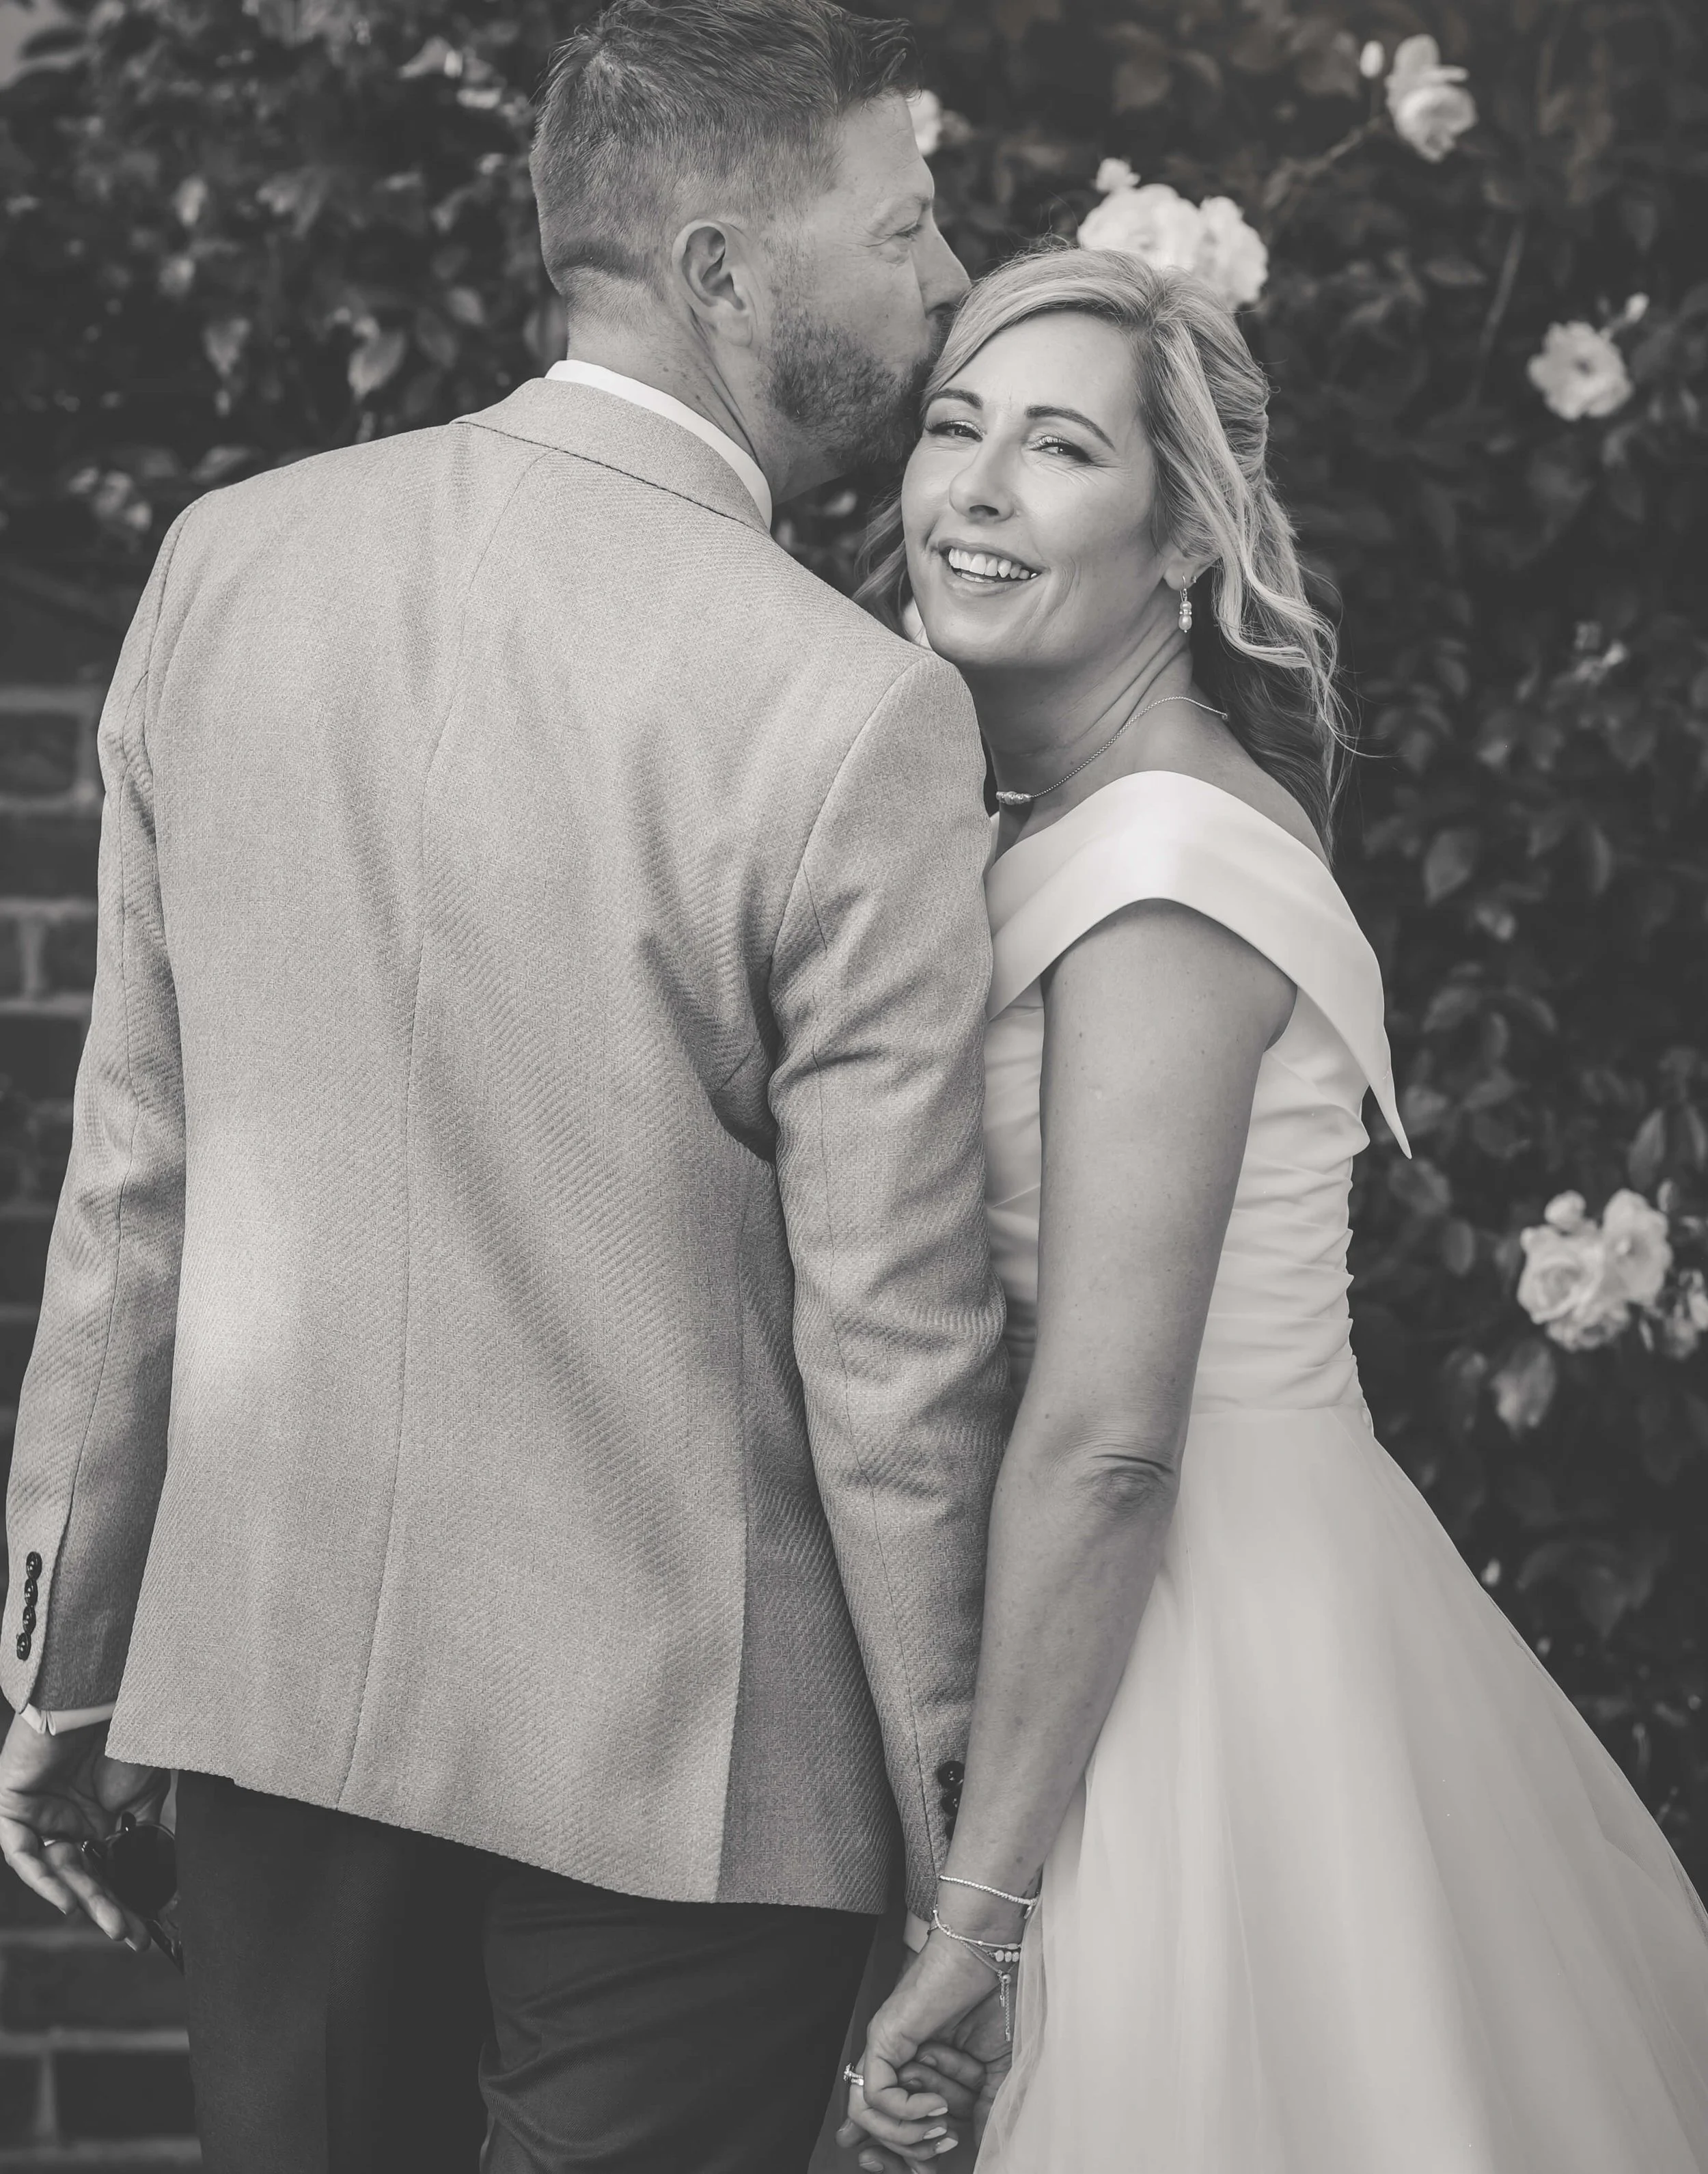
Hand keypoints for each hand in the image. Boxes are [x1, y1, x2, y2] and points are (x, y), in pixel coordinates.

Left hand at [0, 1713, 167, 1949]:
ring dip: (85, 1899)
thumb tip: (173, 1878)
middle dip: (110, 1909)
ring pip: (56, 1869)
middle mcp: (66, 1819)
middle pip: (84, 1875)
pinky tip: (67, 1902)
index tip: (148, 1929)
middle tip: (133, 1936)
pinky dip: (41, 1878)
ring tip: (114, 1924)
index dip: (126, 1899)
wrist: (102, 1692)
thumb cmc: (130, 1731)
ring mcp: (39, 1812)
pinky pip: (21, 1852)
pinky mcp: (11, 1804)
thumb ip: (151, 1830)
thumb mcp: (151, 1790)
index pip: (108, 1867)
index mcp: (97, 1815)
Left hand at [837, 1932, 1014, 2167]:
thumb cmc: (995, 2004)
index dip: (910, 2154)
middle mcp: (895, 2062)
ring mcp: (885, 2050)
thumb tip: (982, 2154)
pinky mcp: (883, 2039)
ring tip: (944, 2129)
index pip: (897, 2126)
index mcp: (917, 2072)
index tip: (931, 2167)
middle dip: (914, 2152)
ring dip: (908, 2136)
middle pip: (878, 2128)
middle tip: (944, 2148)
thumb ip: (982, 2115)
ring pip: (868, 2116)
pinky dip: (907, 2111)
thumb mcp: (995, 2075)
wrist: (988, 1957)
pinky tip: (939, 2105)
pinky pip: (877, 2095)